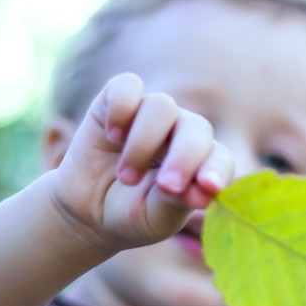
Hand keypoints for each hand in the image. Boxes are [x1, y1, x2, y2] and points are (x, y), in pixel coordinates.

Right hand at [48, 73, 232, 252]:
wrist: (85, 211)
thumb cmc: (131, 215)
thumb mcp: (154, 220)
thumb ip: (175, 203)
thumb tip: (200, 192)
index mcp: (200, 162)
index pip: (220, 157)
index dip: (217, 168)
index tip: (209, 187)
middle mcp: (180, 132)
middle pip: (196, 127)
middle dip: (185, 157)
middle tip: (167, 186)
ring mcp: (149, 115)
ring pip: (162, 106)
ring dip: (144, 144)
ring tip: (127, 177)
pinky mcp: (115, 103)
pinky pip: (127, 85)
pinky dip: (121, 108)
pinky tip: (112, 135)